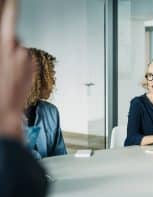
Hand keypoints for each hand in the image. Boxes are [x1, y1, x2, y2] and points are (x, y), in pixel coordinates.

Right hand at [0, 0, 34, 140]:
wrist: (6, 112)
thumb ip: (1, 45)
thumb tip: (4, 40)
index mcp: (5, 46)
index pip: (9, 19)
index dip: (11, 8)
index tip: (13, 0)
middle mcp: (19, 50)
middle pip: (12, 36)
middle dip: (6, 42)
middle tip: (1, 61)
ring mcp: (27, 59)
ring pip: (18, 49)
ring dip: (12, 55)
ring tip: (5, 72)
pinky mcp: (33, 67)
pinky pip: (25, 58)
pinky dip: (19, 63)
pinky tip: (12, 75)